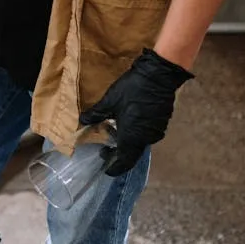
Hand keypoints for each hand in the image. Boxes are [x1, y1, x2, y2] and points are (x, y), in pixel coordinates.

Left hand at [80, 49, 193, 176]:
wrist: (158, 75)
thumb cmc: (132, 89)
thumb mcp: (109, 101)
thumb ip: (95, 114)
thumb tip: (82, 121)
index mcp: (132, 137)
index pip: (124, 161)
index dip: (114, 168)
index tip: (105, 169)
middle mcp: (146, 138)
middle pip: (132, 154)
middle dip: (118, 155)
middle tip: (105, 150)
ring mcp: (156, 130)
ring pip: (139, 144)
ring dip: (127, 143)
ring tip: (113, 133)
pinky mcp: (162, 122)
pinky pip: (146, 134)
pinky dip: (135, 134)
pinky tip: (127, 123)